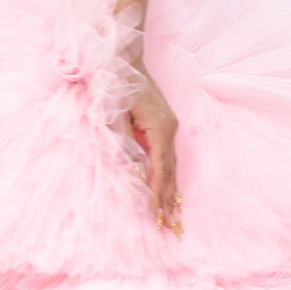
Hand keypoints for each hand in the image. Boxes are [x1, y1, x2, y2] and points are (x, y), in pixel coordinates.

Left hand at [129, 61, 180, 234]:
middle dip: (171, 202)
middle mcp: (169, 129)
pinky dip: (169, 178)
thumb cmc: (116, 84)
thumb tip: (133, 173)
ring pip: (172, 167)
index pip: (160, 169)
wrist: (124, 57)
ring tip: (176, 221)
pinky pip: (168, 158)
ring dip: (173, 194)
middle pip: (171, 172)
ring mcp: (169, 127)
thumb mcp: (115, 114)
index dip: (158, 195)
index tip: (156, 217)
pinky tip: (170, 194)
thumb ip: (124, 143)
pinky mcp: (164, 125)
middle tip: (173, 232)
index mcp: (159, 127)